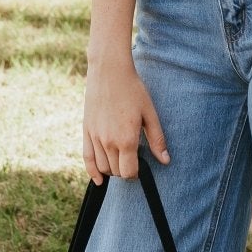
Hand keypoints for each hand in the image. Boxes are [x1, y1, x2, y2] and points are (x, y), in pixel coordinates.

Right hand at [83, 57, 170, 185]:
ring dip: (112, 169)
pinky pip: (86, 158)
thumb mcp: (149, 113)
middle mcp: (108, 142)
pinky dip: (92, 171)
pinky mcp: (86, 131)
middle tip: (133, 160)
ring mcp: (95, 137)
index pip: (129, 172)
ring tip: (120, 162)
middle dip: (125, 170)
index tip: (141, 167)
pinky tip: (99, 180)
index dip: (136, 173)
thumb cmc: (133, 90)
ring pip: (102, 167)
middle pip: (116, 171)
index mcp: (126, 139)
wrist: (109, 71)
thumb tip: (165, 160)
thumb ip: (156, 139)